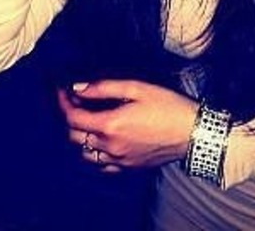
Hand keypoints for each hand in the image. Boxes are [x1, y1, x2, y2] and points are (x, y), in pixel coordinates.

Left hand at [56, 79, 198, 173]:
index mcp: (111, 125)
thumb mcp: (137, 88)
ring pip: (84, 152)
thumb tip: (79, 87)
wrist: (192, 132)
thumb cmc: (167, 106)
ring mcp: (119, 160)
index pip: (73, 117)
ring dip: (79, 134)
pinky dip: (92, 152)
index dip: (63, 101)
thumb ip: (104, 88)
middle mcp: (110, 146)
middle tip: (75, 99)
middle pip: (74, 135)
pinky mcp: (128, 167)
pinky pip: (100, 165)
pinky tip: (100, 139)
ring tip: (86, 117)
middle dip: (69, 116)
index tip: (62, 89)